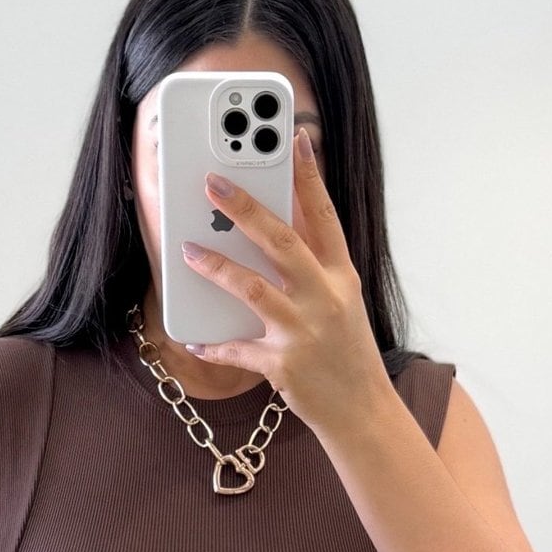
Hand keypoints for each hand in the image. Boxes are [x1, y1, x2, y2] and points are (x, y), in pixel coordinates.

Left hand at [179, 127, 392, 432]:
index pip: (326, 217)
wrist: (363, 412)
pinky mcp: (284, 366)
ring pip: (253, 289)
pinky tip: (193, 338)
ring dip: (216, 266)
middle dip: (244, 209)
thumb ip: (313, 270)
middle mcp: (325, 299)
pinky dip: (213, 344)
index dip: (310, 177)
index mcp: (342, 278)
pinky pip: (238, 350)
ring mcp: (305, 333)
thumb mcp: (343, 304)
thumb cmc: (348, 354)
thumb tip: (271, 234)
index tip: (295, 138)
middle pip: (282, 242)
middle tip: (213, 183)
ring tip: (188, 251)